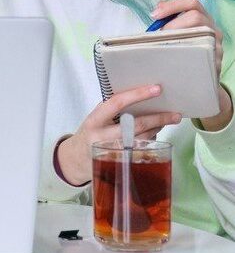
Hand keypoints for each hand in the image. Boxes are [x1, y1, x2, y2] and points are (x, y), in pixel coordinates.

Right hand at [57, 84, 181, 184]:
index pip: (117, 103)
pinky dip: (151, 140)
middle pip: (136, 125)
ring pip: (143, 139)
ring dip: (157, 129)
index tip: (156, 89)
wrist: (76, 159)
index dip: (137, 95)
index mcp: (95, 120)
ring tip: (166, 121)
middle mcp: (102, 137)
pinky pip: (142, 150)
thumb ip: (112, 110)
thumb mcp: (95, 119)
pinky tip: (153, 134)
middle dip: (158, 119)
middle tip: (175, 114)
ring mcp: (113, 152)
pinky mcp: (121, 164)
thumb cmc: (90, 134)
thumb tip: (141, 97)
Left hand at [151, 0, 223, 74]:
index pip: (191, 2)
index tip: (154, 15)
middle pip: (195, 17)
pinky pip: (199, 55)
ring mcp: (216, 45)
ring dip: (176, 39)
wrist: (198, 76)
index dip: (172, 5)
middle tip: (159, 35)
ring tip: (164, 47)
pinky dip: (182, 55)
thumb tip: (159, 5)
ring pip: (197, 35)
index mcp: (202, 18)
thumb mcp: (178, 32)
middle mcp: (212, 29)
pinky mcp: (215, 62)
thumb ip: (170, 18)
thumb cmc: (184, 50)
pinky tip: (172, 59)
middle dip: (172, 24)